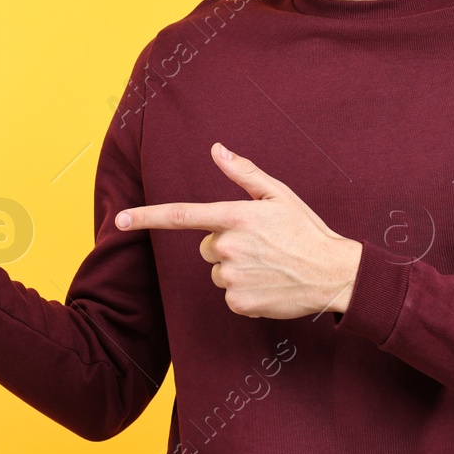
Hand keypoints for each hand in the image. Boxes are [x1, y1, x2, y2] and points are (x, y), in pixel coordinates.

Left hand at [116, 143, 362, 318]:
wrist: (334, 274)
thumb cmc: (306, 230)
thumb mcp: (278, 194)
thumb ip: (243, 172)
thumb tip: (216, 149)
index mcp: (236, 216)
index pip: (181, 215)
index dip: (146, 217)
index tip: (120, 220)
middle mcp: (229, 247)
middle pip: (207, 246)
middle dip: (226, 244)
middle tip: (260, 245)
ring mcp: (232, 278)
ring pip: (218, 271)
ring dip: (237, 268)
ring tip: (269, 264)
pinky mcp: (239, 303)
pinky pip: (229, 294)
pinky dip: (245, 290)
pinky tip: (270, 283)